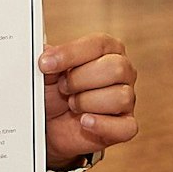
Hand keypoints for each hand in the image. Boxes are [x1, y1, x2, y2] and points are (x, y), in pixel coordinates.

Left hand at [39, 33, 138, 164]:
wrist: (51, 124)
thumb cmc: (55, 93)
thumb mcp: (47, 73)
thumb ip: (49, 58)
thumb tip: (45, 51)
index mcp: (107, 50)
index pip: (98, 44)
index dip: (70, 54)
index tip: (46, 64)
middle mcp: (122, 71)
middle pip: (115, 68)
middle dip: (79, 80)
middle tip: (62, 88)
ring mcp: (127, 99)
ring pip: (121, 97)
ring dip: (86, 102)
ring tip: (72, 105)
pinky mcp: (125, 126)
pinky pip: (127, 127)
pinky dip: (102, 124)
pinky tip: (84, 121)